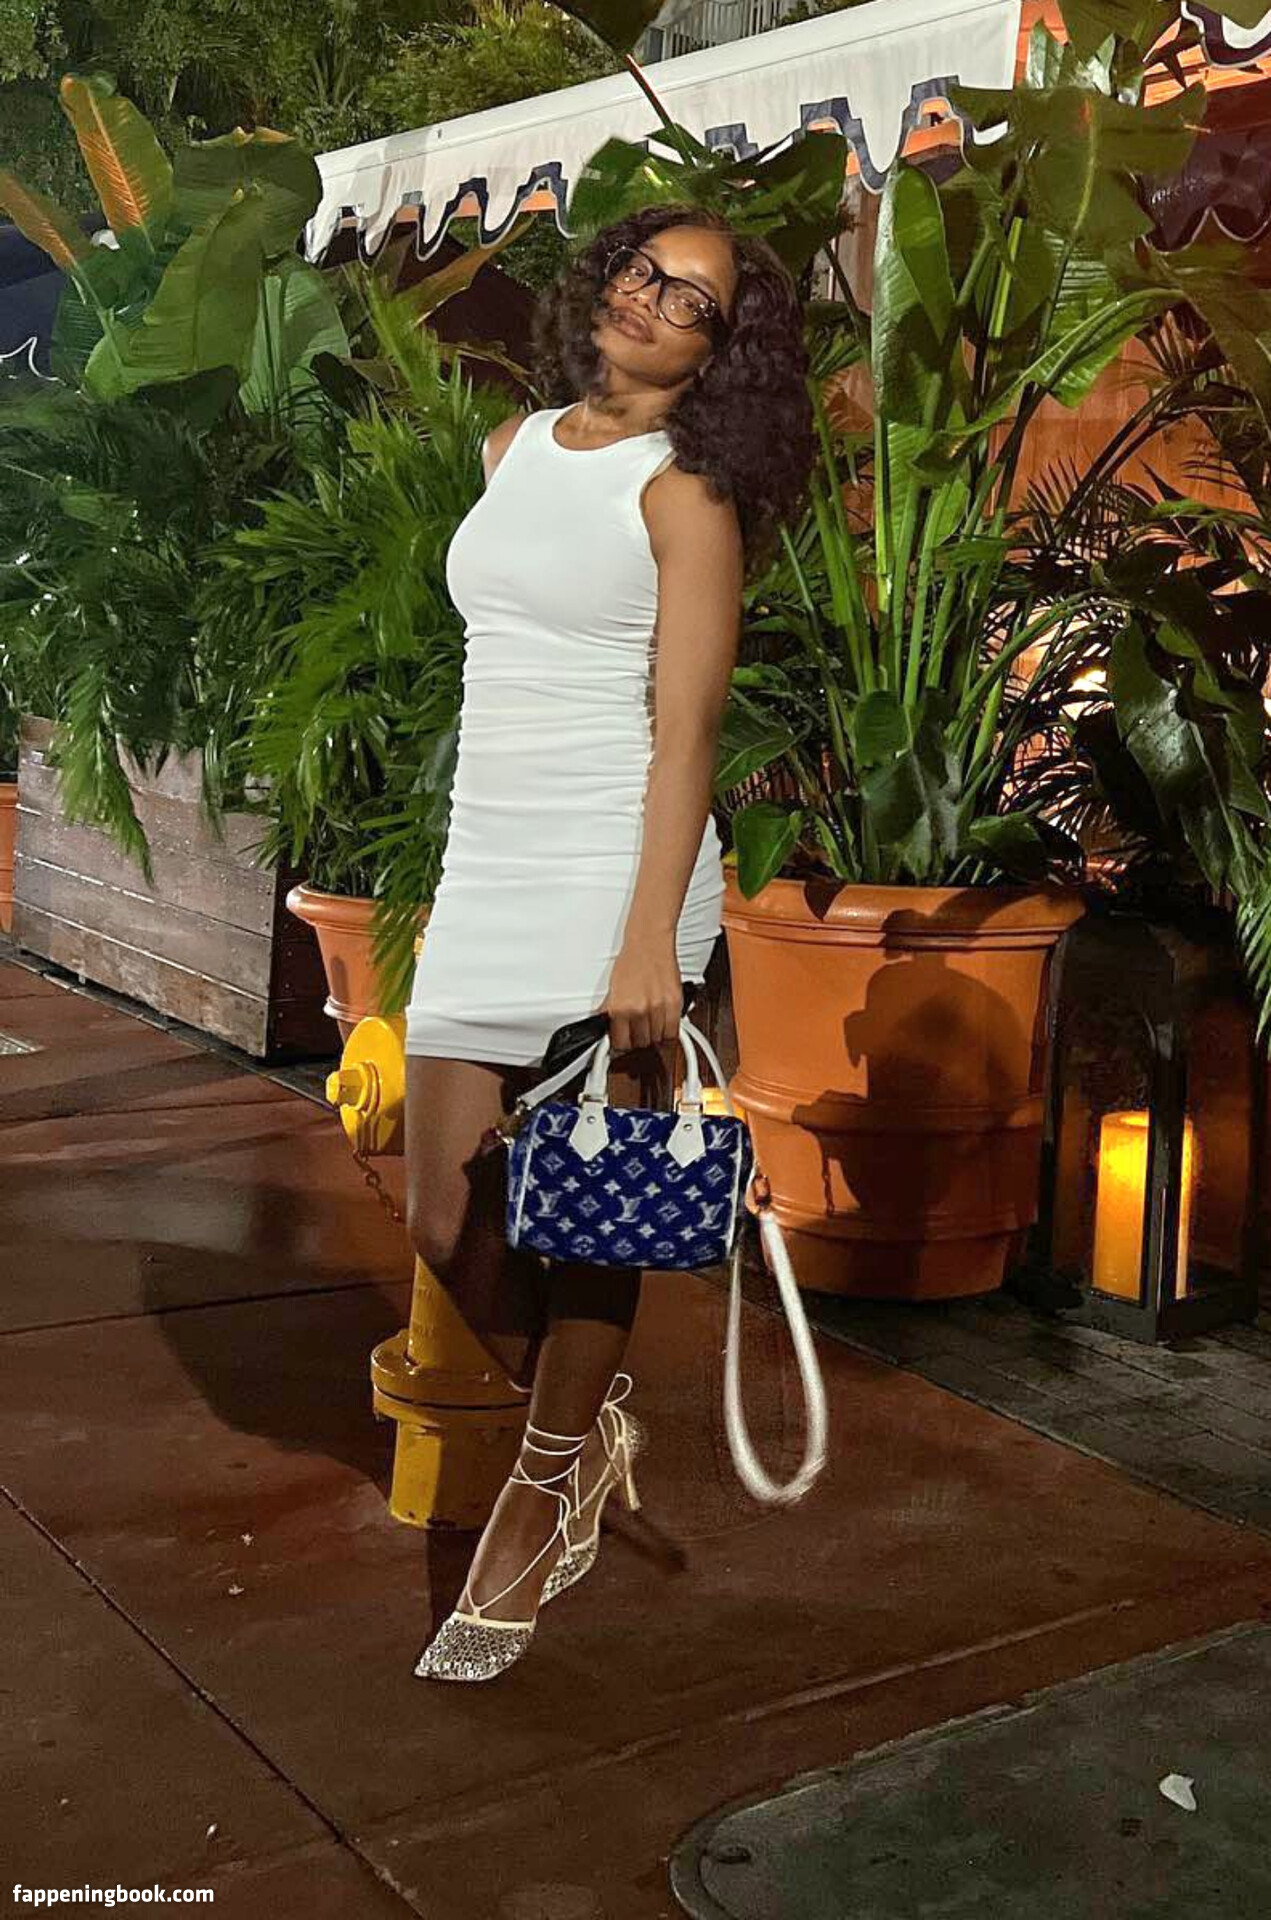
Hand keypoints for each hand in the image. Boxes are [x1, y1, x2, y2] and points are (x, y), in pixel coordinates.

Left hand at [602, 936, 681, 1055]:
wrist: (649, 941)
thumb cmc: (631, 960)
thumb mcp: (613, 987)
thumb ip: (611, 1011)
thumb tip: (606, 1027)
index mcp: (620, 1007)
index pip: (621, 1043)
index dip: (622, 1043)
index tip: (623, 1040)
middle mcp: (639, 1010)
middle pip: (640, 1043)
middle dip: (638, 1038)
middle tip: (637, 1028)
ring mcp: (659, 1008)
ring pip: (657, 1039)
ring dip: (653, 1033)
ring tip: (650, 1021)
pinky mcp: (675, 1003)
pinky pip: (673, 1031)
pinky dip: (668, 1030)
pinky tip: (662, 1021)